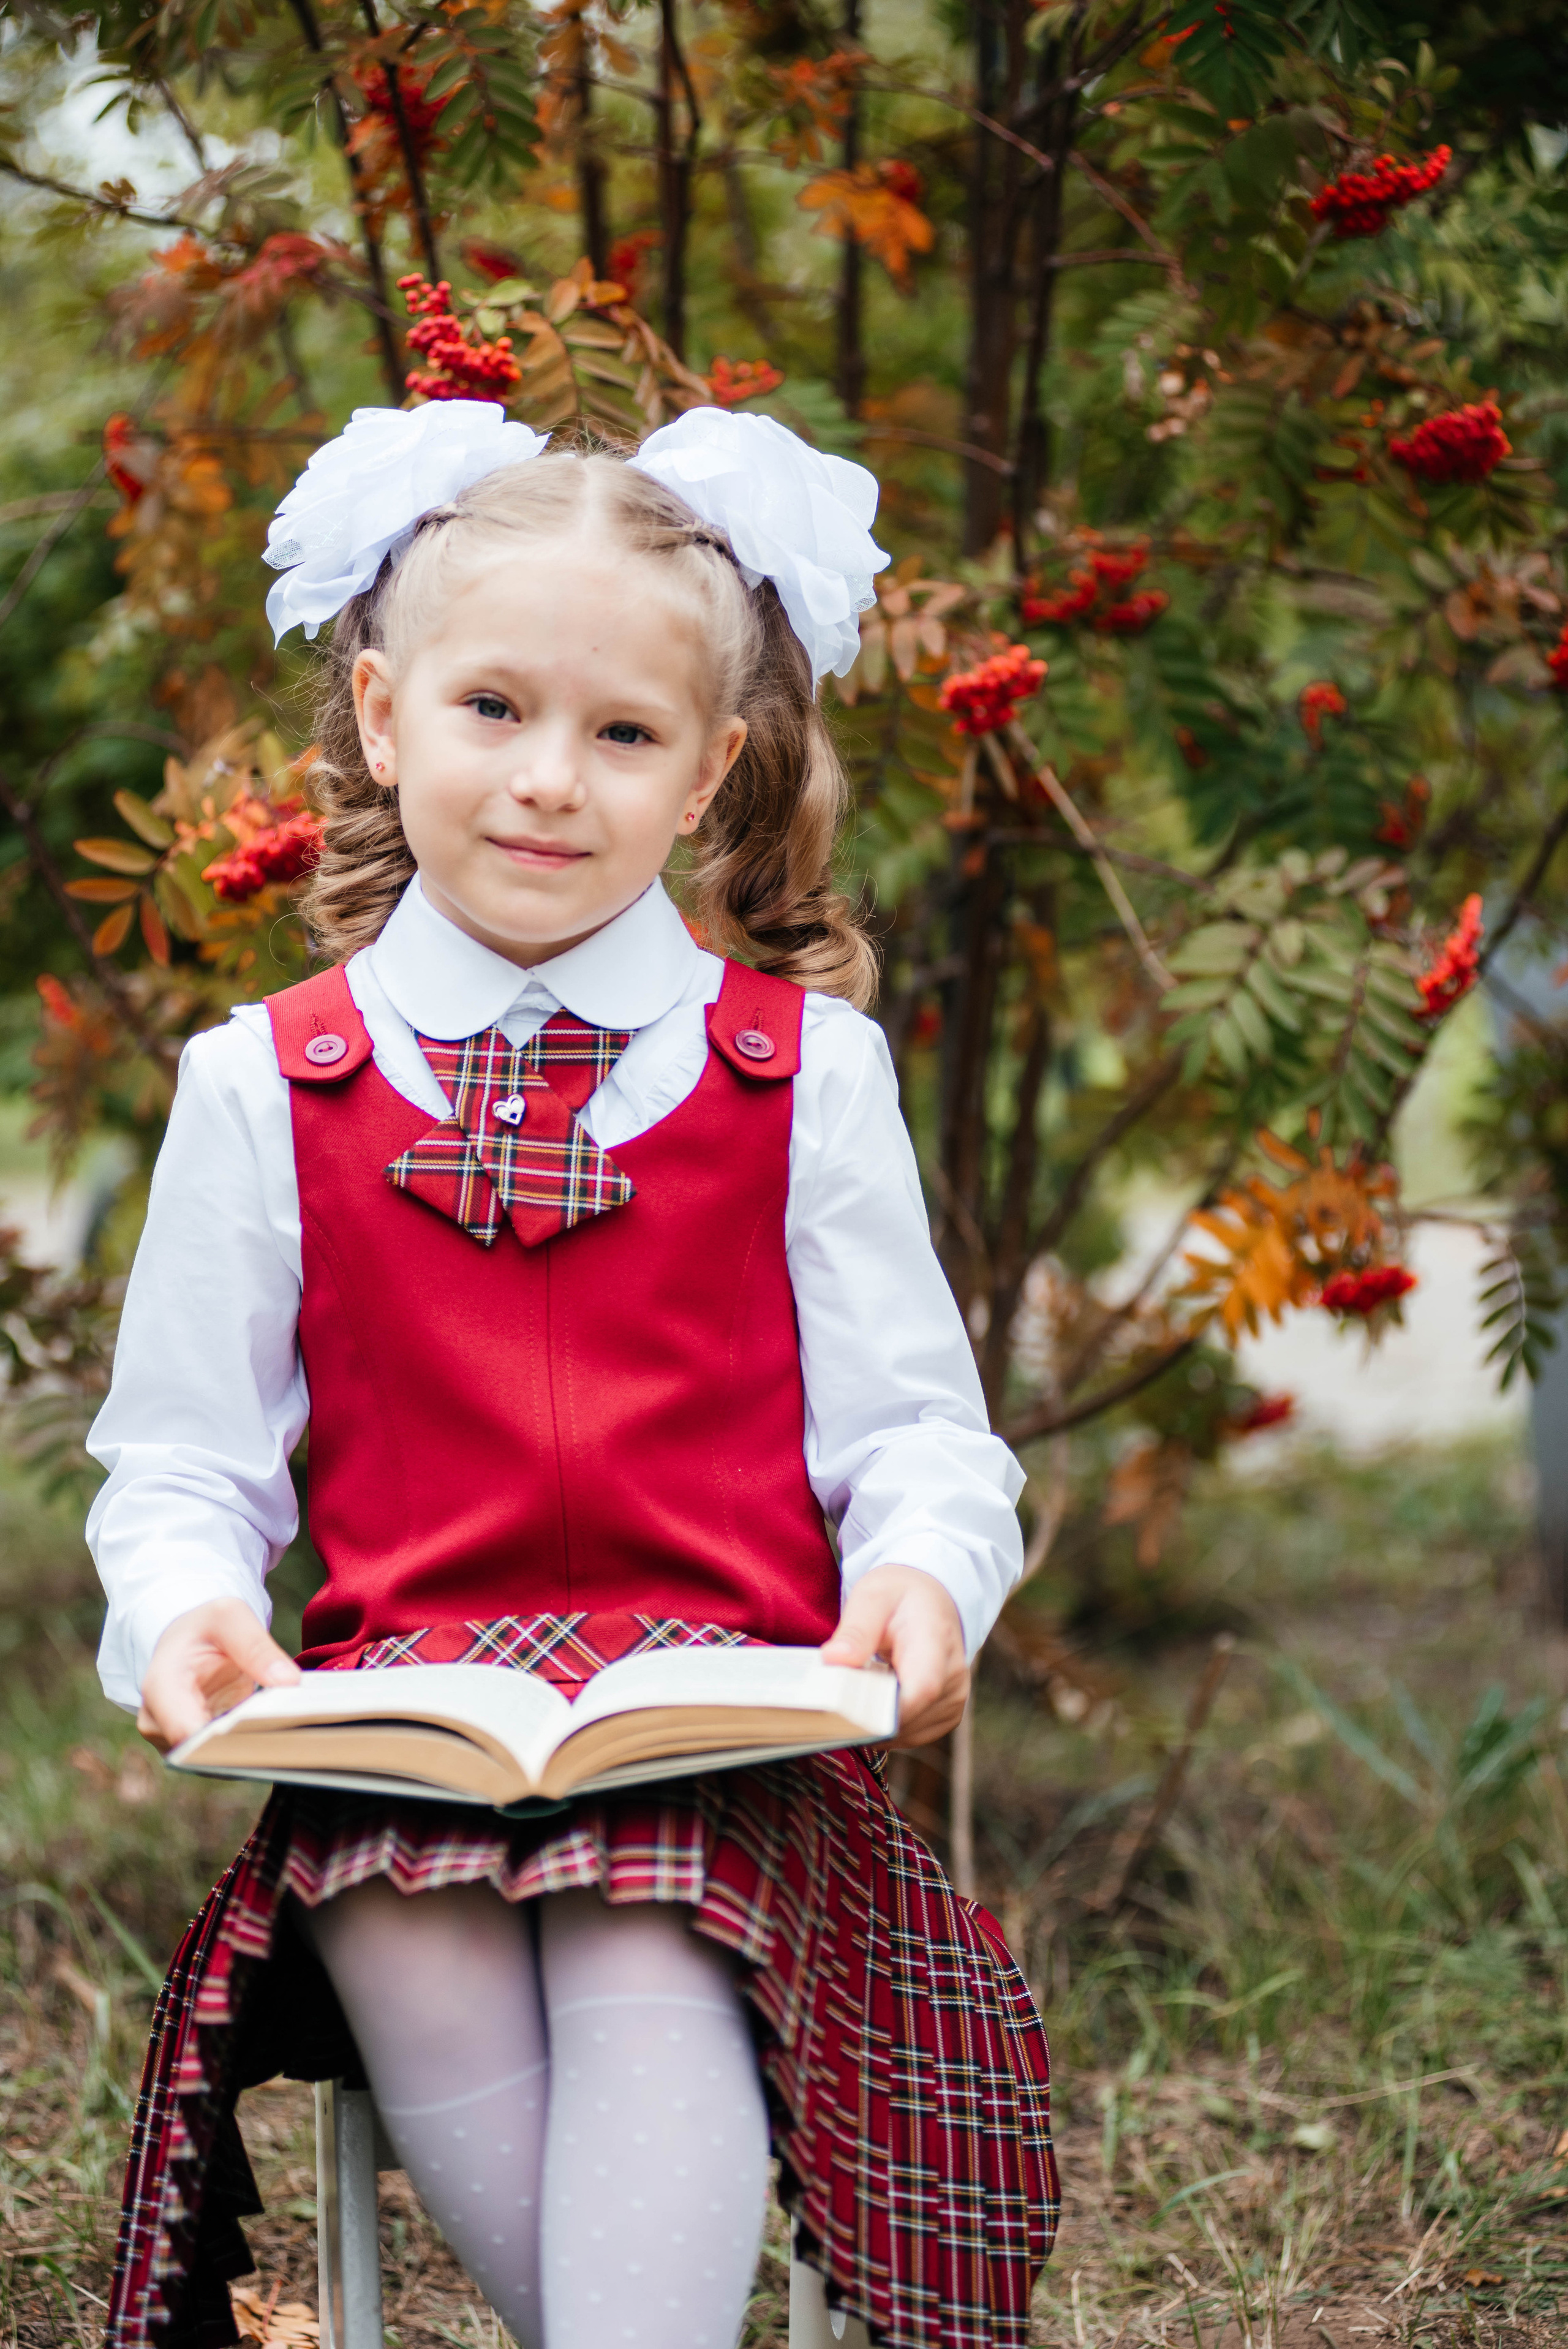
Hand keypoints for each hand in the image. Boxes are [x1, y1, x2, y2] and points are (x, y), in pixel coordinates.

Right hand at [137, 1599, 301, 1752]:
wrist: (187, 1643)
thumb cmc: (204, 1628)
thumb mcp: (228, 1616)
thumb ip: (255, 1645)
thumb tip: (289, 1682)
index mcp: (161, 1687)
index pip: (186, 1731)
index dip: (226, 1739)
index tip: (268, 1729)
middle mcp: (159, 1723)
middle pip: (202, 1754)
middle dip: (246, 1747)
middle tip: (292, 1737)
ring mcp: (175, 1741)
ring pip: (216, 1762)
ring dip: (251, 1750)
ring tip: (289, 1735)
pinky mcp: (196, 1750)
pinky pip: (225, 1760)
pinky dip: (250, 1750)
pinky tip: (278, 1737)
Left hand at [820, 1564, 968, 1747]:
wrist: (931, 1600)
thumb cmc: (900, 1596)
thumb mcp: (872, 1597)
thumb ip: (855, 1629)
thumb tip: (832, 1660)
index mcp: (936, 1640)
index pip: (922, 1689)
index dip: (884, 1710)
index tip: (844, 1712)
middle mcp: (954, 1675)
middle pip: (910, 1717)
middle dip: (867, 1718)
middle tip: (831, 1706)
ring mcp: (953, 1699)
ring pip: (907, 1732)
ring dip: (874, 1724)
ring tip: (852, 1698)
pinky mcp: (946, 1715)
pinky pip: (911, 1735)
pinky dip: (885, 1727)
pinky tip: (870, 1705)